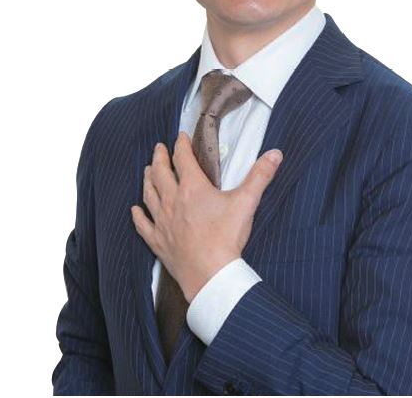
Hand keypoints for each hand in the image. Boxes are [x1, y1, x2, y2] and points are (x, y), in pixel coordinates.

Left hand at [131, 131, 282, 301]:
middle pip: (160, 173)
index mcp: (192, 188)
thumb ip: (260, 175)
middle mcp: (173, 201)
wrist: (211, 275)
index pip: (182, 159)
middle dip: (159, 158)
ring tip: (147, 170)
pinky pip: (143, 225)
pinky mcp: (158, 241)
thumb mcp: (247, 202)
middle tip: (158, 148)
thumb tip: (275, 154)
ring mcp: (163, 222)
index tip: (180, 136)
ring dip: (147, 180)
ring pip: (149, 195)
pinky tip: (135, 210)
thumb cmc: (227, 238)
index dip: (181, 145)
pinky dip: (138, 215)